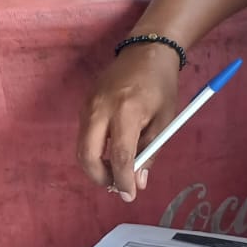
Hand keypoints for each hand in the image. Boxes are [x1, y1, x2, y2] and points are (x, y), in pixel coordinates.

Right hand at [77, 41, 181, 199]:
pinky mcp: (84, 104)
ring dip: (96, 165)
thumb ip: (151, 152)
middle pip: (87, 155)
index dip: (123, 180)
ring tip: (117, 170)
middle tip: (117, 185)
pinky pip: (84, 134)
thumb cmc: (161, 86)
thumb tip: (139, 181)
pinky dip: (94, 149)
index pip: (119, 156)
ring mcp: (88, 105)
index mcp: (126, 111)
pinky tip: (112, 150)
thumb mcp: (164, 120)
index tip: (130, 195)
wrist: (146, 51)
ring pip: (81, 147)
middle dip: (100, 177)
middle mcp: (100, 109)